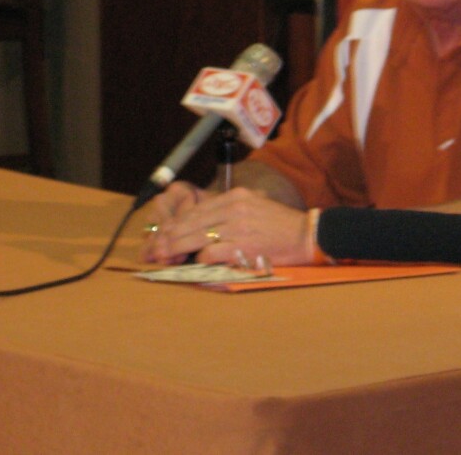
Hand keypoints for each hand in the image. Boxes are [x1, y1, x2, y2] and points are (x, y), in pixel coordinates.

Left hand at [145, 187, 311, 266]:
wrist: (305, 235)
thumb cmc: (279, 225)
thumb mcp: (255, 206)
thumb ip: (231, 211)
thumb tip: (203, 225)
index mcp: (236, 196)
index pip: (197, 209)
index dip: (177, 223)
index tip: (163, 233)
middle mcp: (235, 208)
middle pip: (191, 222)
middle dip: (170, 236)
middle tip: (155, 247)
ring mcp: (238, 227)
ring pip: (195, 237)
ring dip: (177, 249)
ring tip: (164, 257)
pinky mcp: (241, 246)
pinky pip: (210, 253)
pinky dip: (200, 260)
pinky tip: (195, 264)